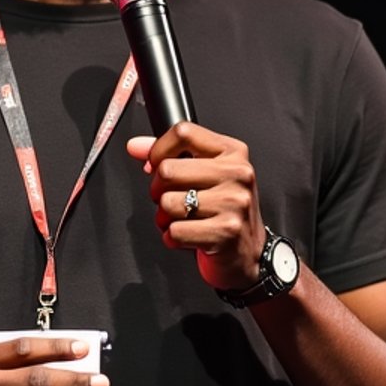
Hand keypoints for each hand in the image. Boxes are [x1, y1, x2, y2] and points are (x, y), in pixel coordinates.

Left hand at [126, 122, 266, 292]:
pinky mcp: (225, 231)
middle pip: (168, 170)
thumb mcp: (204, 175)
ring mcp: (233, 203)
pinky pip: (175, 231)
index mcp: (232, 152)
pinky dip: (172, 238)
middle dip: (158, 191)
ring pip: (167, 203)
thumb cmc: (224, 211)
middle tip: (171, 199)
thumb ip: (170, 155)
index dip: (159, 150)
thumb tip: (135, 146)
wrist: (250, 253)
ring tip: (182, 220)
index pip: (183, 132)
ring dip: (164, 218)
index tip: (157, 165)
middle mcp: (237, 174)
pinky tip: (188, 236)